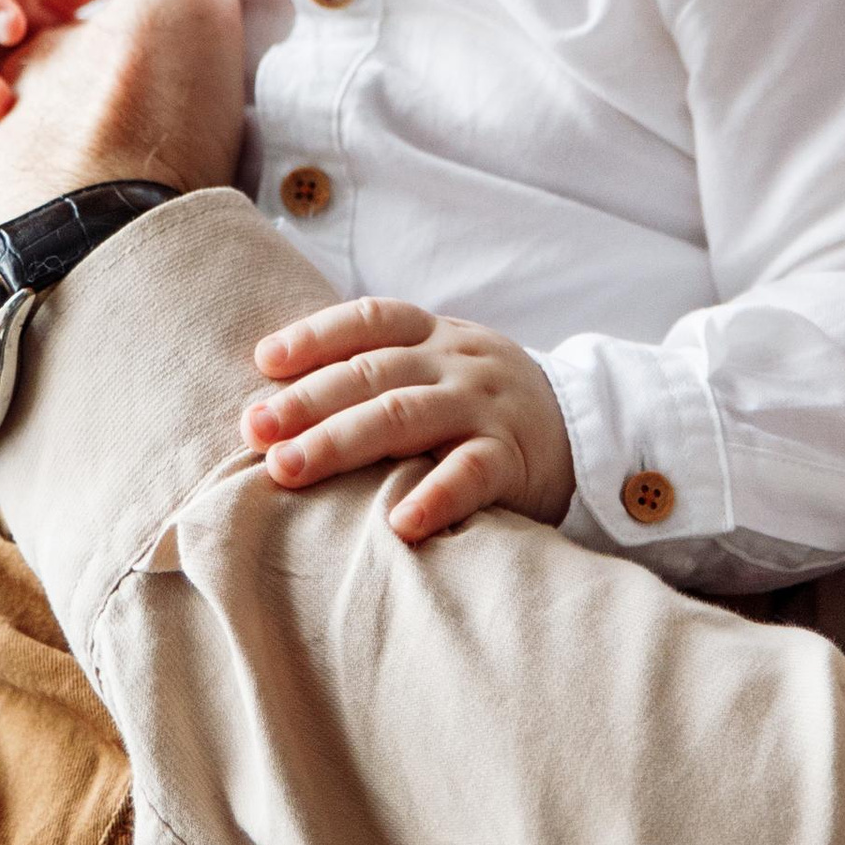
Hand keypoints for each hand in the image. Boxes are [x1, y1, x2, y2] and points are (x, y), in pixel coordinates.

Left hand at [243, 299, 574, 542]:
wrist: (588, 430)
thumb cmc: (486, 407)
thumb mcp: (442, 369)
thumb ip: (382, 373)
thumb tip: (279, 400)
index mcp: (434, 335)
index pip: (369, 320)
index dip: (314, 336)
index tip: (264, 362)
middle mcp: (456, 362)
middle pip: (372, 373)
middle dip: (306, 402)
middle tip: (255, 431)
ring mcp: (485, 407)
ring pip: (405, 416)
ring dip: (340, 442)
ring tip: (289, 470)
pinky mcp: (514, 458)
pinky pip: (471, 474)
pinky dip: (435, 497)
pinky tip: (399, 524)